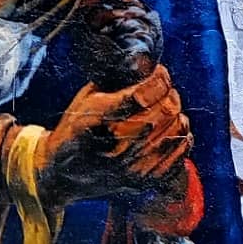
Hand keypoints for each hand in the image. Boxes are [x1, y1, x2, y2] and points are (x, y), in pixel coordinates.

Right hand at [34, 67, 189, 207]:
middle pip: (165, 110)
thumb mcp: (88, 96)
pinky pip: (180, 154)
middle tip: (165, 89)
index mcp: (100, 118)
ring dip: (176, 113)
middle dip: (170, 93)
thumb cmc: (76, 127)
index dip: (159, 78)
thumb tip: (149, 62)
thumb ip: (118, 78)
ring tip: (166, 108)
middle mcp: (117, 144)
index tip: (159, 72)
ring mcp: (132, 166)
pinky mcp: (143, 181)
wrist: (61, 173)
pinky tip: (171, 129)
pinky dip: (181, 136)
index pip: (144, 94)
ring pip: (176, 129)